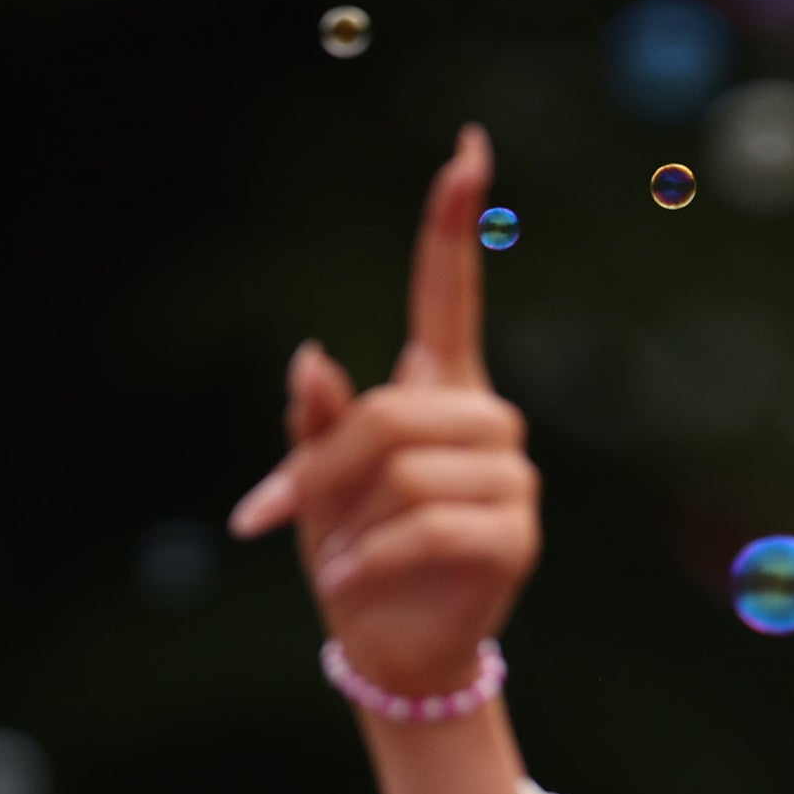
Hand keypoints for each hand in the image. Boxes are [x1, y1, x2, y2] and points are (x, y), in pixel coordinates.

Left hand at [224, 126, 542, 705]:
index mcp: (439, 393)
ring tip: (333, 562)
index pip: (449, 296)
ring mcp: (510, 481)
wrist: (394, 647)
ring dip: (351, 519)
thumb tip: (312, 356)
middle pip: (396, 409)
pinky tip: (348, 582)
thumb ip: (316, 424)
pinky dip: (375, 556)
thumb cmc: (355, 553)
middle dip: (327, 462)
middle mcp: (485, 423)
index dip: (452, 226)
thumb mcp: (316, 486)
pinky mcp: (513, 538)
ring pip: (411, 469)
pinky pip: (429, 525)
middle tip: (280, 511)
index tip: (466, 147)